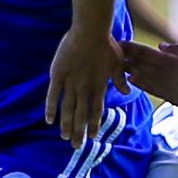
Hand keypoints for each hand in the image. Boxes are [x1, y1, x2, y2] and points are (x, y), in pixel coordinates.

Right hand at [46, 26, 128, 146]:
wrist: (90, 31)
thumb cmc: (106, 44)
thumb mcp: (118, 62)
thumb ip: (120, 79)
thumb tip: (128, 92)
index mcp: (99, 86)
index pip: (97, 110)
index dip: (94, 124)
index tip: (92, 137)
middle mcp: (85, 88)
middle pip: (81, 114)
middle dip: (79, 131)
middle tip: (76, 146)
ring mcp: (70, 83)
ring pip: (68, 109)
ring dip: (67, 124)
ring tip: (65, 137)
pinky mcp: (58, 75)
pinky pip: (53, 95)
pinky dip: (51, 108)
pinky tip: (49, 120)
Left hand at [122, 40, 177, 120]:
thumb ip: (177, 49)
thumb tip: (161, 46)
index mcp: (169, 61)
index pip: (143, 52)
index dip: (130, 47)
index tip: (120, 43)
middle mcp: (161, 73)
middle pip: (137, 63)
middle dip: (124, 57)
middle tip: (113, 52)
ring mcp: (160, 85)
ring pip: (138, 75)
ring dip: (127, 70)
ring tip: (118, 64)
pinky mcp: (162, 95)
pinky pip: (145, 87)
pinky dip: (136, 83)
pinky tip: (129, 79)